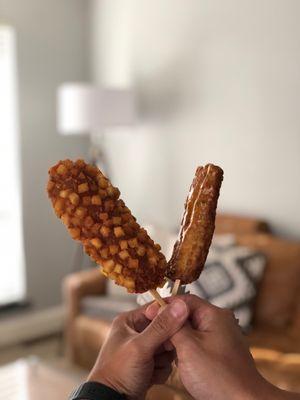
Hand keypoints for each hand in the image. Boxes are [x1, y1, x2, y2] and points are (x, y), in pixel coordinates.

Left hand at [87, 299, 187, 398]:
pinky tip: (151, 376)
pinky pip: (165, 362)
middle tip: (161, 351)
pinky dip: (161, 370)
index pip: (156, 309)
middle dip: (166, 344)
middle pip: (165, 329)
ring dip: (164, 359)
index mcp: (129, 321)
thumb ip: (161, 326)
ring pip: (167, 347)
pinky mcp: (147, 364)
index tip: (179, 326)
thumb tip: (180, 306)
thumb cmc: (116, 373)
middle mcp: (135, 333)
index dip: (169, 317)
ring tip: (152, 366)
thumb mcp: (141, 347)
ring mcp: (141, 349)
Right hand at [145, 294, 289, 399]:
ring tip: (165, 350)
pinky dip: (187, 348)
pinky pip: (198, 342)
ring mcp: (221, 337)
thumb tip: (160, 308)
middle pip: (188, 314)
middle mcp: (219, 322)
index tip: (149, 313)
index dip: (165, 305)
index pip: (185, 300)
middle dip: (171, 324)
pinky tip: (178, 360)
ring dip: (178, 338)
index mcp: (214, 315)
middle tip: (155, 335)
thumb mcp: (189, 347)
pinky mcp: (220, 351)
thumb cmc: (217, 375)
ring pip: (192, 330)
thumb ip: (174, 325)